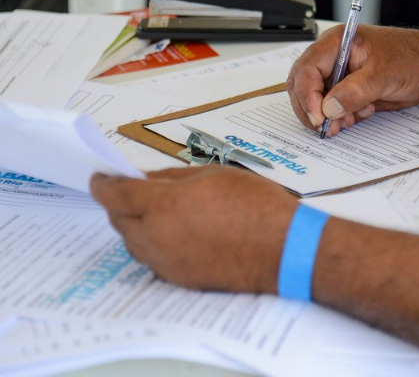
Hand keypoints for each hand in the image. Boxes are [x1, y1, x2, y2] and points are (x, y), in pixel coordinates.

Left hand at [90, 166, 297, 292]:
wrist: (283, 249)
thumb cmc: (256, 206)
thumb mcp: (215, 176)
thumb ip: (174, 177)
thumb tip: (148, 180)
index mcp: (162, 204)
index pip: (115, 194)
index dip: (103, 183)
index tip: (100, 177)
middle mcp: (156, 236)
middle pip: (119, 220)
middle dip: (120, 203)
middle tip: (131, 191)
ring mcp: (166, 261)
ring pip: (133, 242)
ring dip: (135, 225)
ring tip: (157, 212)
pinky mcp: (179, 278)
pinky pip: (152, 259)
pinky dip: (154, 244)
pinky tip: (176, 233)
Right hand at [287, 25, 418, 136]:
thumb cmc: (414, 58)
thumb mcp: (385, 75)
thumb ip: (355, 91)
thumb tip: (329, 107)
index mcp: (338, 42)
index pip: (308, 68)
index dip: (307, 94)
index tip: (318, 117)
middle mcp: (334, 56)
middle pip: (303, 84)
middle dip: (312, 108)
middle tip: (326, 128)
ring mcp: (340, 74)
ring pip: (316, 99)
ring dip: (327, 115)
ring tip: (346, 122)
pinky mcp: (348, 90)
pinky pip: (333, 107)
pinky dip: (340, 117)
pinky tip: (359, 115)